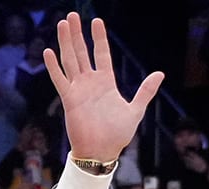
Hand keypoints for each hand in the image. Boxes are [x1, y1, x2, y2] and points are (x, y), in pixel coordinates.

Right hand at [43, 12, 164, 162]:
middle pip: (82, 52)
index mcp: (106, 82)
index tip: (96, 21)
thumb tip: (159, 74)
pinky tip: (49, 52)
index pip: (101, 54)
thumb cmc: (117, 134)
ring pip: (70, 60)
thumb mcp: (136, 110)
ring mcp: (78, 89)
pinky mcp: (69, 99)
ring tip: (62, 25)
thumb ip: (145, 91)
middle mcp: (90, 82)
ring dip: (66, 42)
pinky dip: (54, 66)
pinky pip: (60, 80)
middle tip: (71, 16)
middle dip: (77, 34)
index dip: (98, 37)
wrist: (101, 152)